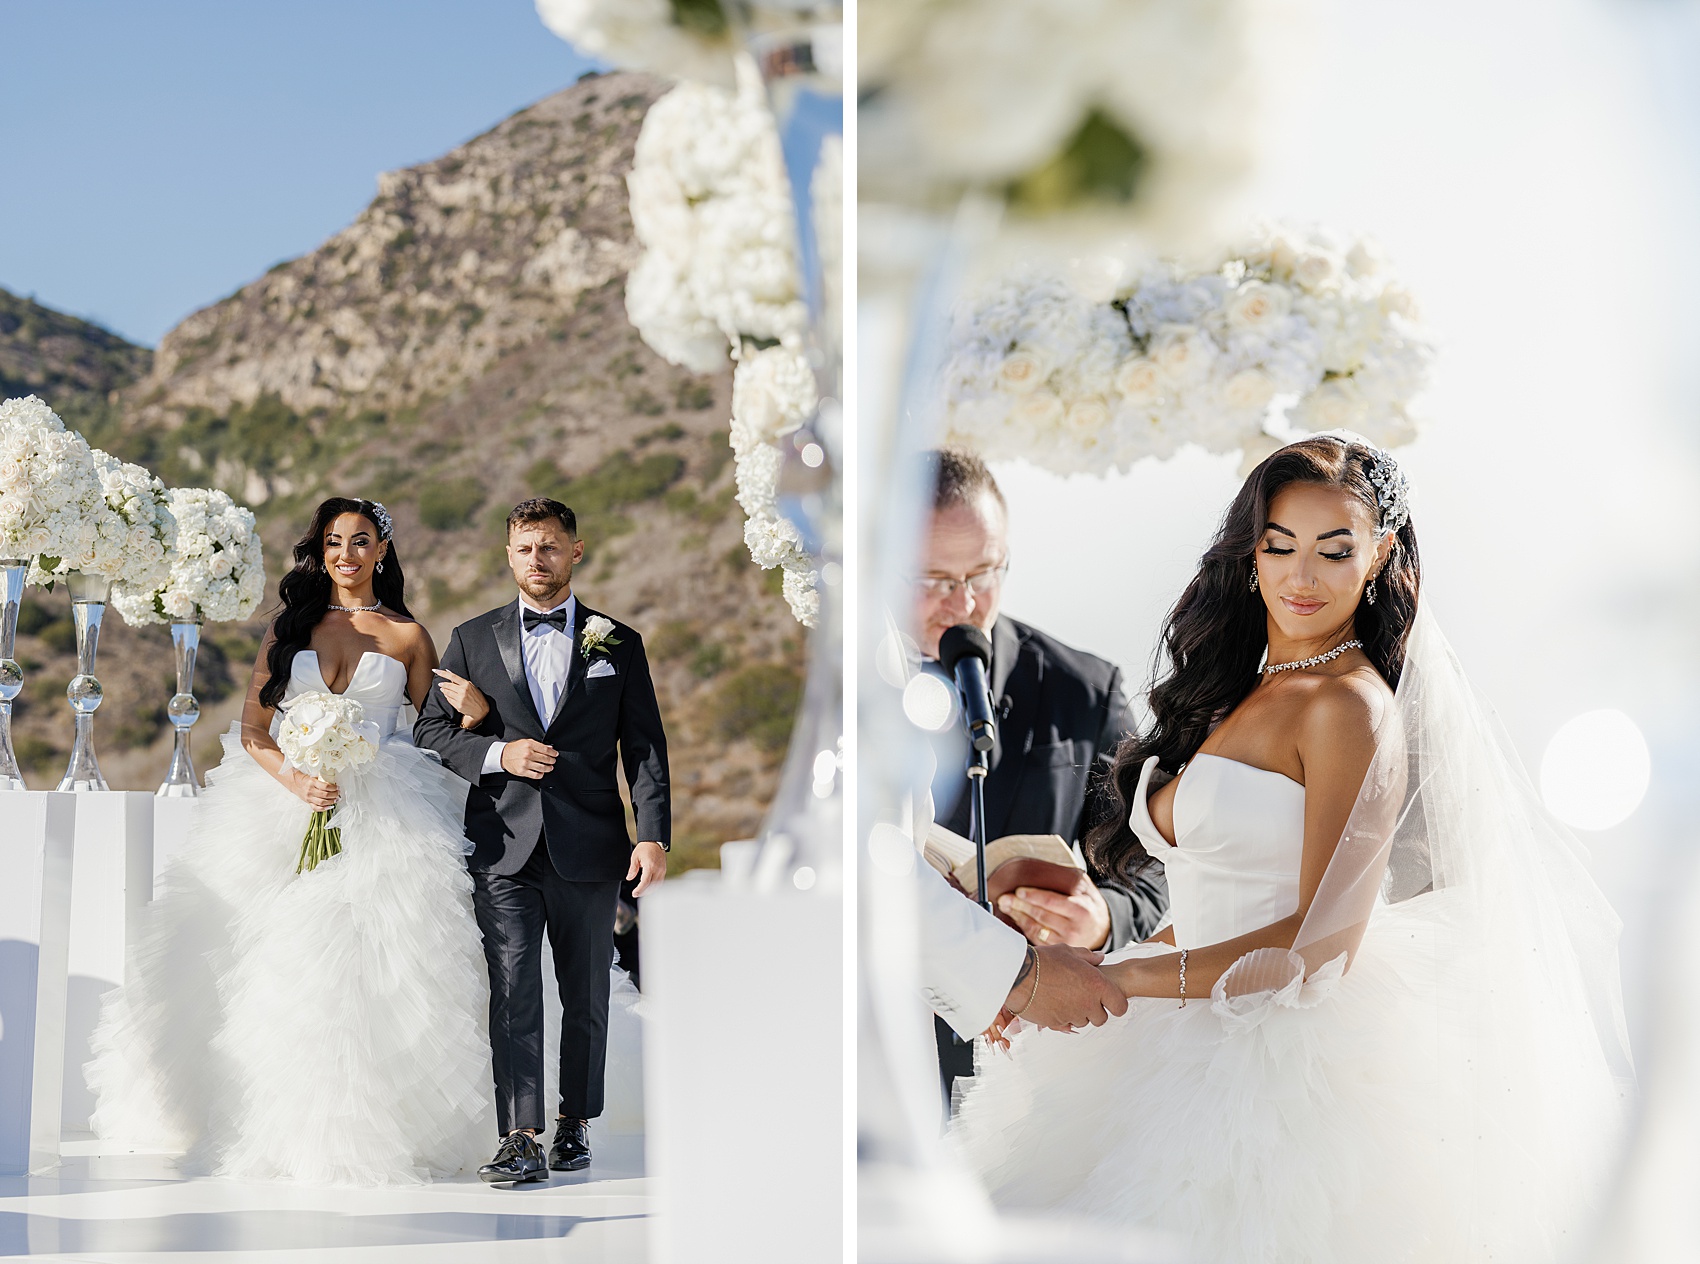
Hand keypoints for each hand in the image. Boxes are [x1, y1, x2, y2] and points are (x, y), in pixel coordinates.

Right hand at [287, 769, 339, 809]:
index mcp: (313, 783)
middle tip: (338, 794)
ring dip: (331, 802)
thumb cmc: (307, 780)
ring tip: (336, 800)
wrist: (296, 784)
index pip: (325, 786)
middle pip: (325, 795)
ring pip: (322, 802)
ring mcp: (309, 798)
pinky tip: (329, 807)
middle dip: (334, 795)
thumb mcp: (314, 777)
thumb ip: (322, 780)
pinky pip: (316, 808)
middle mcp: (311, 791)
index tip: (337, 787)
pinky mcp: (308, 803)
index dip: (333, 788)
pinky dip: (323, 809)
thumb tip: (334, 783)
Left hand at [432, 668, 489, 727]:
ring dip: (443, 690)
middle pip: (447, 685)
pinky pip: (448, 699)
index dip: (442, 673)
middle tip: (440, 684)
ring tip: (443, 689)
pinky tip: (447, 695)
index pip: (452, 676)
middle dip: (442, 684)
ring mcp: (460, 699)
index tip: (434, 670)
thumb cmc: (476, 696)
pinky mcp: (458, 706)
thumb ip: (459, 680)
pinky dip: (447, 696)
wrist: (481, 710)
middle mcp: (463, 691)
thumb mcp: (470, 686)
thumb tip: (448, 671)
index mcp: (466, 684)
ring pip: (447, 693)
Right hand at [501, 739, 557, 779]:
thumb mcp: (526, 742)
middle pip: (545, 759)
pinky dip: (541, 774)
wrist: (503, 755)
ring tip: (550, 767)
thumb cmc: (515, 748)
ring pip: (542, 767)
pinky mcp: (522, 771)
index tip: (555, 754)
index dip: (553, 753)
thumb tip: (550, 748)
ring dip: (548, 768)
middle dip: (551, 760)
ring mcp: (525, 763)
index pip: (545, 749)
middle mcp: (527, 754)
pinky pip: (535, 775)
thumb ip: (538, 745)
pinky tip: (542, 773)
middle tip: (553, 761)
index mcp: (529, 745)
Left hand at [628, 841, 666, 896]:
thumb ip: (632, 869)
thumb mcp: (635, 857)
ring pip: (657, 885)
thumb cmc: (645, 847)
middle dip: (643, 892)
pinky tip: (649, 886)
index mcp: (650, 866)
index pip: (645, 883)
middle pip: (651, 886)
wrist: (655, 840)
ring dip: (649, 890)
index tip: (634, 893)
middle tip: (636, 894)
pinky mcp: (664, 870)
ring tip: (642, 891)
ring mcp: (662, 870)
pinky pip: (660, 881)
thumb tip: (629, 878)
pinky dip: (654, 886)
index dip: (639, 890)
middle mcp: (658, 869)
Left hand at [999, 882, 1111, 949]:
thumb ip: (1070, 879)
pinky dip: (1025, 927)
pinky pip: (1037, 938)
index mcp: (1081, 910)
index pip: (1052, 902)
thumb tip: (1046, 869)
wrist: (1102, 930)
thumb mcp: (1086, 889)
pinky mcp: (1059, 950)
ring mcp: (1066, 942)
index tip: (1018, 891)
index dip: (1033, 896)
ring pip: (1036, 928)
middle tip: (1004, 898)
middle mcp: (1074, 928)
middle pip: (1040, 915)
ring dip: (1018, 916)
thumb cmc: (1089, 905)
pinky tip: (1017, 918)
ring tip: (1007, 906)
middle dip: (1019, 905)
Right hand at [1008, 944, 1127, 1032]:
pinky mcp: (1057, 1024)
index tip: (1108, 999)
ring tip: (1064, 997)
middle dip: (1094, 1010)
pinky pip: (1066, 1025)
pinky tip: (1054, 1003)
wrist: (1018, 975)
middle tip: (1082, 996)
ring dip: (1078, 1013)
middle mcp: (1088, 1003)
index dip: (1115, 1003)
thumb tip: (1100, 958)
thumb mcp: (1068, 952)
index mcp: (1097, 985)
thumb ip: (1088, 957)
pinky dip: (1063, 1017)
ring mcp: (1073, 1015)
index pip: (1120, 1006)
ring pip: (1083, 1021)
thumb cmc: (1044, 961)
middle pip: (1102, 1018)